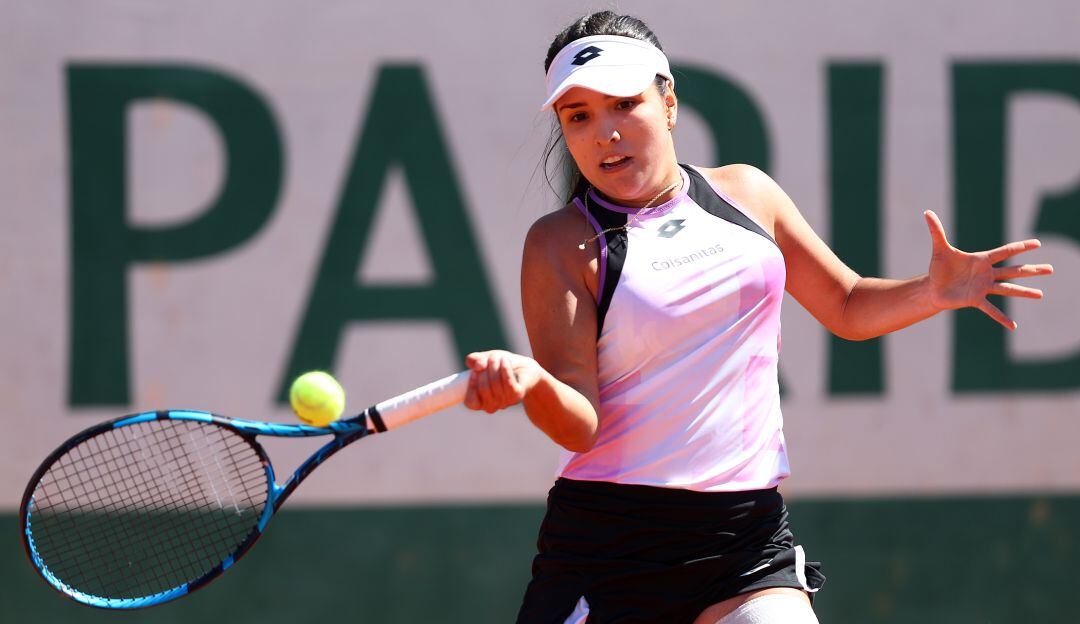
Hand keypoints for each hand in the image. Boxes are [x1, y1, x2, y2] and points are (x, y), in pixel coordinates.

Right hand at [464, 350, 543, 412]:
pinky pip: (508, 382)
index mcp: (480, 402)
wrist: (524, 368)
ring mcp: (505, 402)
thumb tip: (477, 366)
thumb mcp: (484, 360)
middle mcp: (491, 406)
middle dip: (485, 370)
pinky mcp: (516, 396)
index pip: (471, 402)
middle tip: (490, 358)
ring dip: (495, 366)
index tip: (474, 371)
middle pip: (483, 389)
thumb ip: (474, 360)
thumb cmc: (499, 366)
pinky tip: (505, 360)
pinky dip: (505, 369)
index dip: (471, 386)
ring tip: (498, 357)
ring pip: (495, 383)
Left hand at [924, 210, 1053, 328]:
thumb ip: (937, 230)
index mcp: (981, 260)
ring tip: (1041, 294)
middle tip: (1051, 269)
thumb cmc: (939, 268)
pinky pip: (991, 309)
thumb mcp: (939, 248)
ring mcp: (983, 287)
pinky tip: (1013, 326)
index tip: (1038, 244)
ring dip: (1024, 292)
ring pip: (1008, 289)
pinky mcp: (975, 299)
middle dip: (1032, 269)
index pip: (1005, 251)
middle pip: (1013, 270)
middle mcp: (986, 274)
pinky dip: (1001, 317)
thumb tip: (927, 212)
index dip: (1020, 247)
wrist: (932, 287)